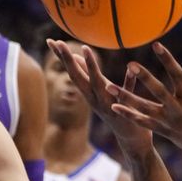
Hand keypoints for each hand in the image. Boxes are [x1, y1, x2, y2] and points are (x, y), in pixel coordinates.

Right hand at [46, 39, 151, 154]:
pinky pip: (127, 94)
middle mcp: (95, 99)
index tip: (50, 40)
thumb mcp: (99, 93)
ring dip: (91, 67)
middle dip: (67, 60)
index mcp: (89, 93)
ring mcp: (108, 105)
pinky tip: (131, 69)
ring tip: (86, 49)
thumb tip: (77, 56)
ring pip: (98, 84)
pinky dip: (128, 82)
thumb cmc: (115, 111)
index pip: (72, 72)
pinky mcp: (125, 110)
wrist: (131, 140)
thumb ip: (89, 74)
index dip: (61, 57)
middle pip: (78, 78)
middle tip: (58, 42)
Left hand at [107, 42, 181, 166]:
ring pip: (144, 108)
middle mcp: (179, 108)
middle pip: (158, 90)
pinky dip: (129, 115)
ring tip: (108, 87)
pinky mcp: (165, 132)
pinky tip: (115, 107)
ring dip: (126, 97)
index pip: (177, 73)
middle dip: (144, 77)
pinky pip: (144, 122)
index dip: (167, 59)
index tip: (156, 45)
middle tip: (130, 65)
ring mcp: (170, 121)